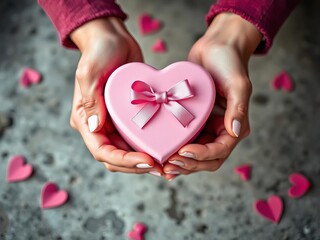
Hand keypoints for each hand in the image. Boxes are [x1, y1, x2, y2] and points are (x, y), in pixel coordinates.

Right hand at [70, 18, 161, 174]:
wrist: (113, 38)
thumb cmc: (99, 51)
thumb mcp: (91, 73)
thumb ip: (92, 102)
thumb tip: (96, 129)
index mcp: (86, 119)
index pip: (102, 151)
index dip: (124, 161)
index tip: (147, 160)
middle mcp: (100, 126)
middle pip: (117, 157)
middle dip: (138, 165)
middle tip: (162, 167)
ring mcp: (115, 123)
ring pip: (130, 151)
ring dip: (147, 159)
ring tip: (168, 163)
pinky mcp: (130, 116)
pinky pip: (140, 137)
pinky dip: (151, 145)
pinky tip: (167, 147)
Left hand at [163, 13, 261, 179]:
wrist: (216, 47)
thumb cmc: (229, 62)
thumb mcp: (238, 83)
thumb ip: (238, 108)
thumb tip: (234, 131)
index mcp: (234, 126)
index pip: (220, 150)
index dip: (202, 155)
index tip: (183, 151)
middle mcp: (220, 130)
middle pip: (206, 159)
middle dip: (188, 164)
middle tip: (169, 164)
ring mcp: (205, 126)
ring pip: (193, 154)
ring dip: (179, 162)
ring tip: (162, 165)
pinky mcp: (191, 120)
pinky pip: (182, 140)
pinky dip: (173, 150)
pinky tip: (159, 155)